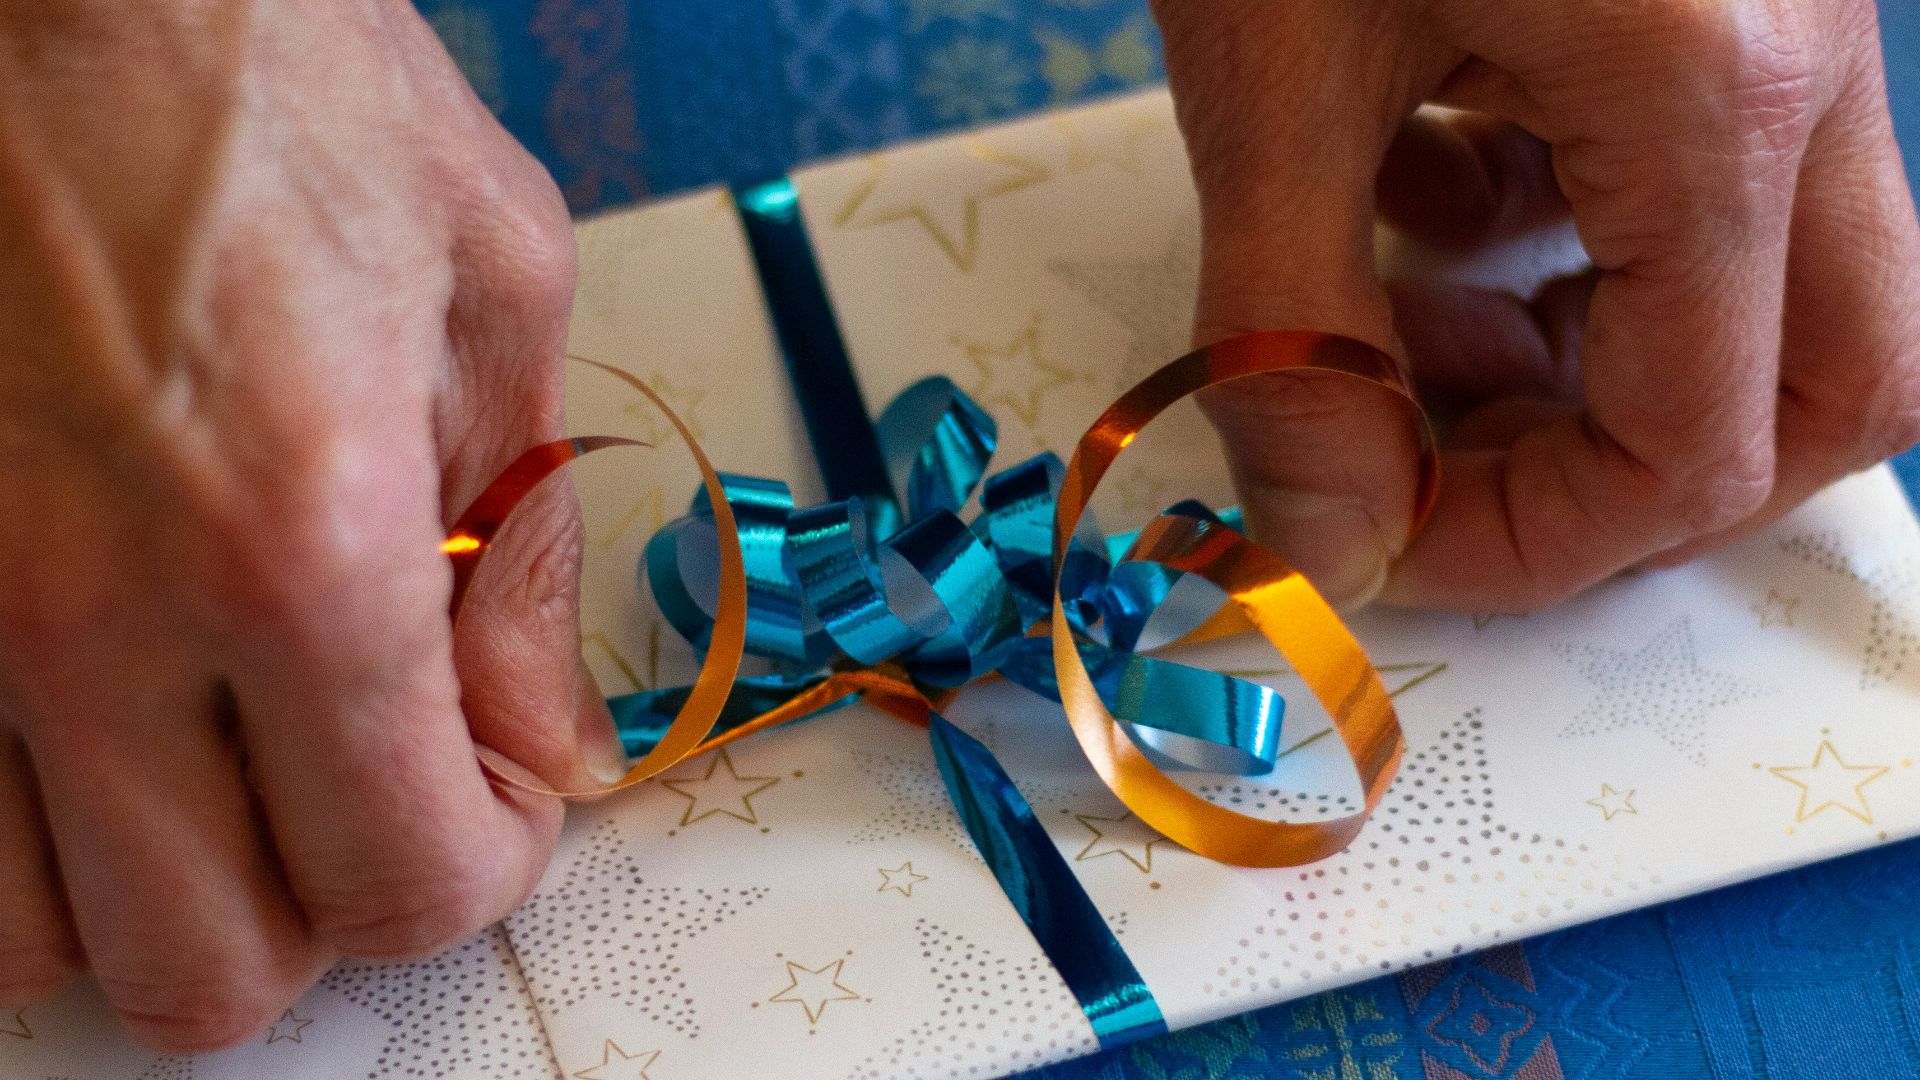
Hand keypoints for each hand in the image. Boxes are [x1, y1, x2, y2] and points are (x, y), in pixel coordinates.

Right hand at [0, 1, 620, 1050]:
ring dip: (156, 884)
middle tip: (365, 793)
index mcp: (300, 542)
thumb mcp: (496, 301)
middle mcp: (92, 608)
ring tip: (224, 753)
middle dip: (323, 911)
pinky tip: (100, 711)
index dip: (478, 873)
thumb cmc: (277, 84)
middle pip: (207, 972)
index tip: (494, 806)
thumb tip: (546, 745)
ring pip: (30, 939)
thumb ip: (528, 559)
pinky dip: (25, 820)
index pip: (401, 880)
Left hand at [1154, 0, 1919, 609]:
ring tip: (1398, 317)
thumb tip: (1327, 542)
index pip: (1698, 444)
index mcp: (1714, 91)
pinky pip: (1702, 168)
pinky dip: (1569, 233)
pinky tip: (1419, 183)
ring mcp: (1791, 6)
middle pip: (1834, 377)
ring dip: (1596, 353)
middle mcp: (1809, 55)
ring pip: (1781, 279)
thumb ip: (1293, 332)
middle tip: (1457, 466)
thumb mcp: (1270, 71)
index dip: (1535, 540)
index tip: (1382, 538)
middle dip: (1643, 469)